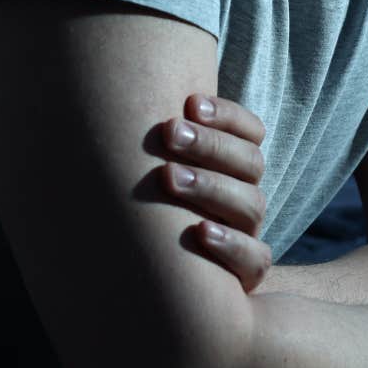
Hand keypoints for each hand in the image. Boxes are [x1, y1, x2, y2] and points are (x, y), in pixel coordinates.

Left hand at [156, 93, 272, 291]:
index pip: (250, 131)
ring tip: (171, 177)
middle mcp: (244, 194)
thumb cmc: (149, 207)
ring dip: (211, 186)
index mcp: (233, 164)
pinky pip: (255, 258)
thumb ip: (157, 138)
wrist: (160, 279)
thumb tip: (111, 88)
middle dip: (210, 144)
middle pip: (250, 161)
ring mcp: (247, 232)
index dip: (227, 115)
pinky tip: (198, 231)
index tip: (190, 102)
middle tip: (169, 132)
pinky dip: (230, 244)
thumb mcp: (155, 167)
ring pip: (250, 203)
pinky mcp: (246, 273)